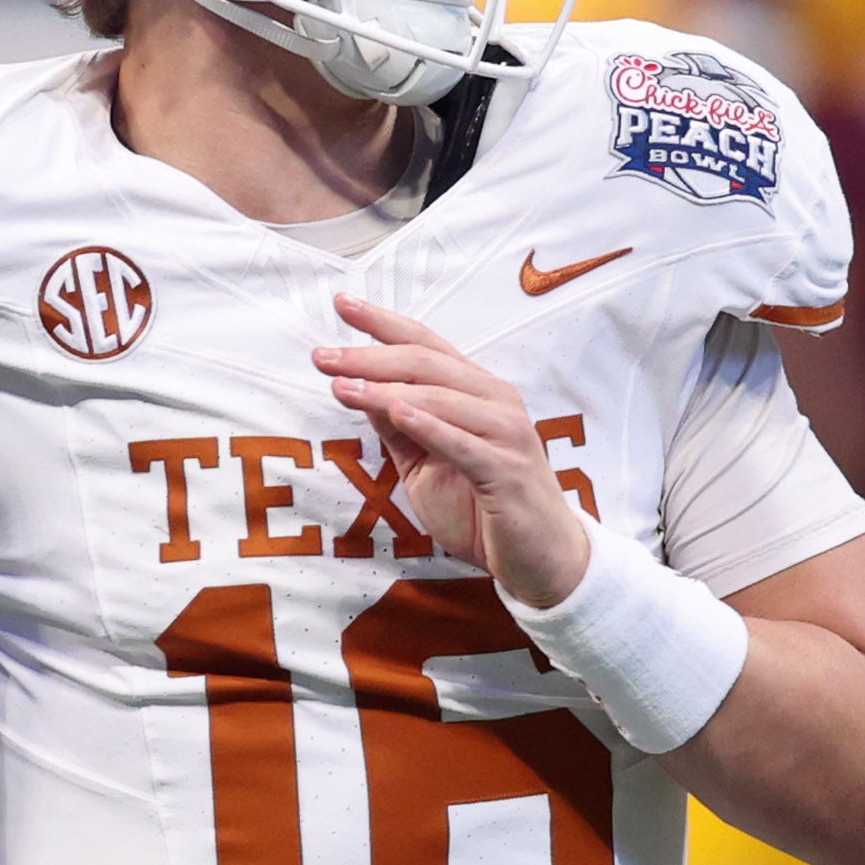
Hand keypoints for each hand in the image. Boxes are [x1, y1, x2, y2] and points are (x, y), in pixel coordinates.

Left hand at [312, 294, 593, 607]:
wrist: (540, 560)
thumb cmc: (484, 509)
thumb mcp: (425, 466)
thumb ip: (398, 429)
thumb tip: (356, 389)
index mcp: (478, 393)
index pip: (426, 345)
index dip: (384, 323)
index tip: (342, 303)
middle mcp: (496, 402)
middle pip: (427, 363)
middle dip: (371, 356)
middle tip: (324, 355)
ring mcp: (506, 434)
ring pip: (441, 397)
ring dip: (387, 389)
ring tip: (342, 384)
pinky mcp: (507, 471)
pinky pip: (463, 443)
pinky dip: (429, 425)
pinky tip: (396, 411)